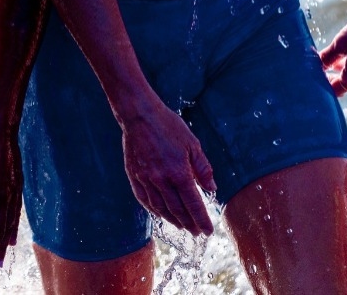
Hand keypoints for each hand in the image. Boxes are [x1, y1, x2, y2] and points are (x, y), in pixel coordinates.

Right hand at [121, 106, 215, 236]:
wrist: (139, 115)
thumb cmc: (169, 126)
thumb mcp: (192, 144)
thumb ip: (203, 169)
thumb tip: (212, 189)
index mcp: (179, 172)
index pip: (193, 204)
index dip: (201, 220)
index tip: (208, 231)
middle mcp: (161, 180)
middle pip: (177, 210)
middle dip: (189, 224)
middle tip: (196, 232)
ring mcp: (145, 179)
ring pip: (160, 207)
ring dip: (172, 220)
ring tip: (181, 226)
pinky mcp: (134, 175)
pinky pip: (144, 199)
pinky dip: (153, 209)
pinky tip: (160, 213)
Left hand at [320, 9, 346, 96]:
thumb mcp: (340, 43)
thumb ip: (326, 57)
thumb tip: (317, 66)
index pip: (336, 89)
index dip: (323, 86)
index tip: (312, 80)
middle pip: (346, 83)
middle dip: (331, 78)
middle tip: (317, 72)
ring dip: (342, 69)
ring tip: (329, 62)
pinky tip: (346, 53)